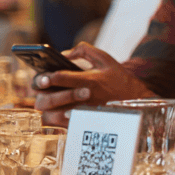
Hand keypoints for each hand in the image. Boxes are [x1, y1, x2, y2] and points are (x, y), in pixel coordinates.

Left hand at [32, 42, 152, 126]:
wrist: (134, 100)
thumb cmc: (118, 78)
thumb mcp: (104, 58)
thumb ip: (83, 50)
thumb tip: (63, 54)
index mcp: (89, 81)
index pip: (60, 78)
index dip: (47, 76)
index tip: (43, 74)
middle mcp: (84, 99)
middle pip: (51, 99)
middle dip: (42, 92)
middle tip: (40, 86)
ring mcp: (81, 113)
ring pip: (50, 115)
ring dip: (46, 106)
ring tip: (45, 97)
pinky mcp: (80, 123)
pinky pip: (58, 124)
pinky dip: (53, 117)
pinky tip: (54, 108)